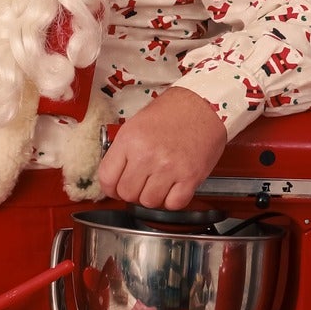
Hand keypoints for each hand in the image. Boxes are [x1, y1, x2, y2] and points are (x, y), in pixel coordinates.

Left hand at [95, 84, 228, 210]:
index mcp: (130, 140)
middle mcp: (147, 155)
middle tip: (140, 184)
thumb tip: (115, 175)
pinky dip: (172, 200)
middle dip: (131, 192)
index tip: (116, 188)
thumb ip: (123, 150)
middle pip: (127, 193)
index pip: (106, 178)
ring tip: (158, 183)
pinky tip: (173, 188)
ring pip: (149, 202)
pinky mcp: (190, 177)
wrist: (204, 105)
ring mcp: (169, 168)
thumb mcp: (136, 124)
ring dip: (152, 197)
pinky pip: (173, 204)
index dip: (110, 188)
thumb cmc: (172, 112)